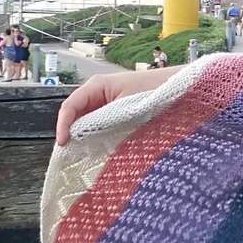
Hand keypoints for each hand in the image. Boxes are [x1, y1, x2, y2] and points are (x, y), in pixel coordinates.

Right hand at [55, 66, 179, 145]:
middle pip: (76, 116)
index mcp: (96, 86)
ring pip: (87, 122)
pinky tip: (101, 149)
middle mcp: (97, 93)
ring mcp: (106, 102)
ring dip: (85, 137)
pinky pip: (100, 124)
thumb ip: (104, 121)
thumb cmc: (154, 90)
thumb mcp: (127, 107)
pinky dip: (98, 136)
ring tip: (84, 156)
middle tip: (72, 156)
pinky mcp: (116, 111)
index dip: (63, 126)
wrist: (179, 87)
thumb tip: (84, 137)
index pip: (70, 106)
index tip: (64, 144)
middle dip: (72, 134)